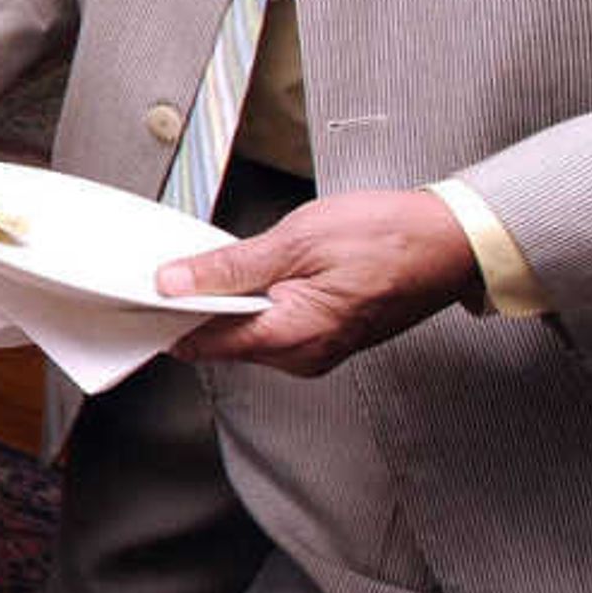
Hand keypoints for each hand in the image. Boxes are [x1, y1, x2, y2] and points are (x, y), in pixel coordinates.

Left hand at [157, 188, 482, 375]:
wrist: (453, 242)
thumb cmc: (390, 236)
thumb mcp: (297, 240)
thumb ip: (230, 266)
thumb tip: (173, 282)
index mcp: (292, 337)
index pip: (203, 342)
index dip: (166, 317)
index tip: (138, 292)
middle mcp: (303, 356)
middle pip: (222, 340)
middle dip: (194, 307)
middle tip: (171, 267)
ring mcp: (317, 350)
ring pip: (246, 333)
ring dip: (226, 302)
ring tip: (219, 264)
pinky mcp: (326, 338)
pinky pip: (273, 327)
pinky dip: (254, 303)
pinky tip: (252, 275)